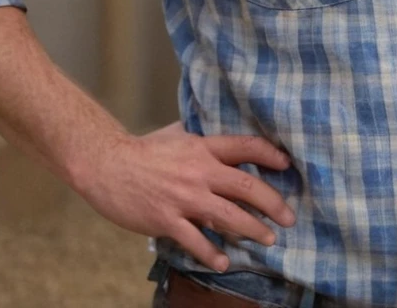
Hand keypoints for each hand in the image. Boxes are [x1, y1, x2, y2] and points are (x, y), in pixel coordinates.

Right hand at [75, 122, 295, 270]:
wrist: (106, 165)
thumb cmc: (143, 149)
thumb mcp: (177, 134)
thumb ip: (201, 139)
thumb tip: (220, 136)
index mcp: (203, 147)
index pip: (245, 146)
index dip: (269, 155)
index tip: (287, 165)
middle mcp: (199, 171)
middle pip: (245, 185)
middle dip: (272, 203)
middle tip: (290, 217)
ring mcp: (184, 197)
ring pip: (228, 216)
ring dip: (252, 229)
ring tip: (269, 239)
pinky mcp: (166, 219)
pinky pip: (196, 240)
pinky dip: (212, 253)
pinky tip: (225, 262)